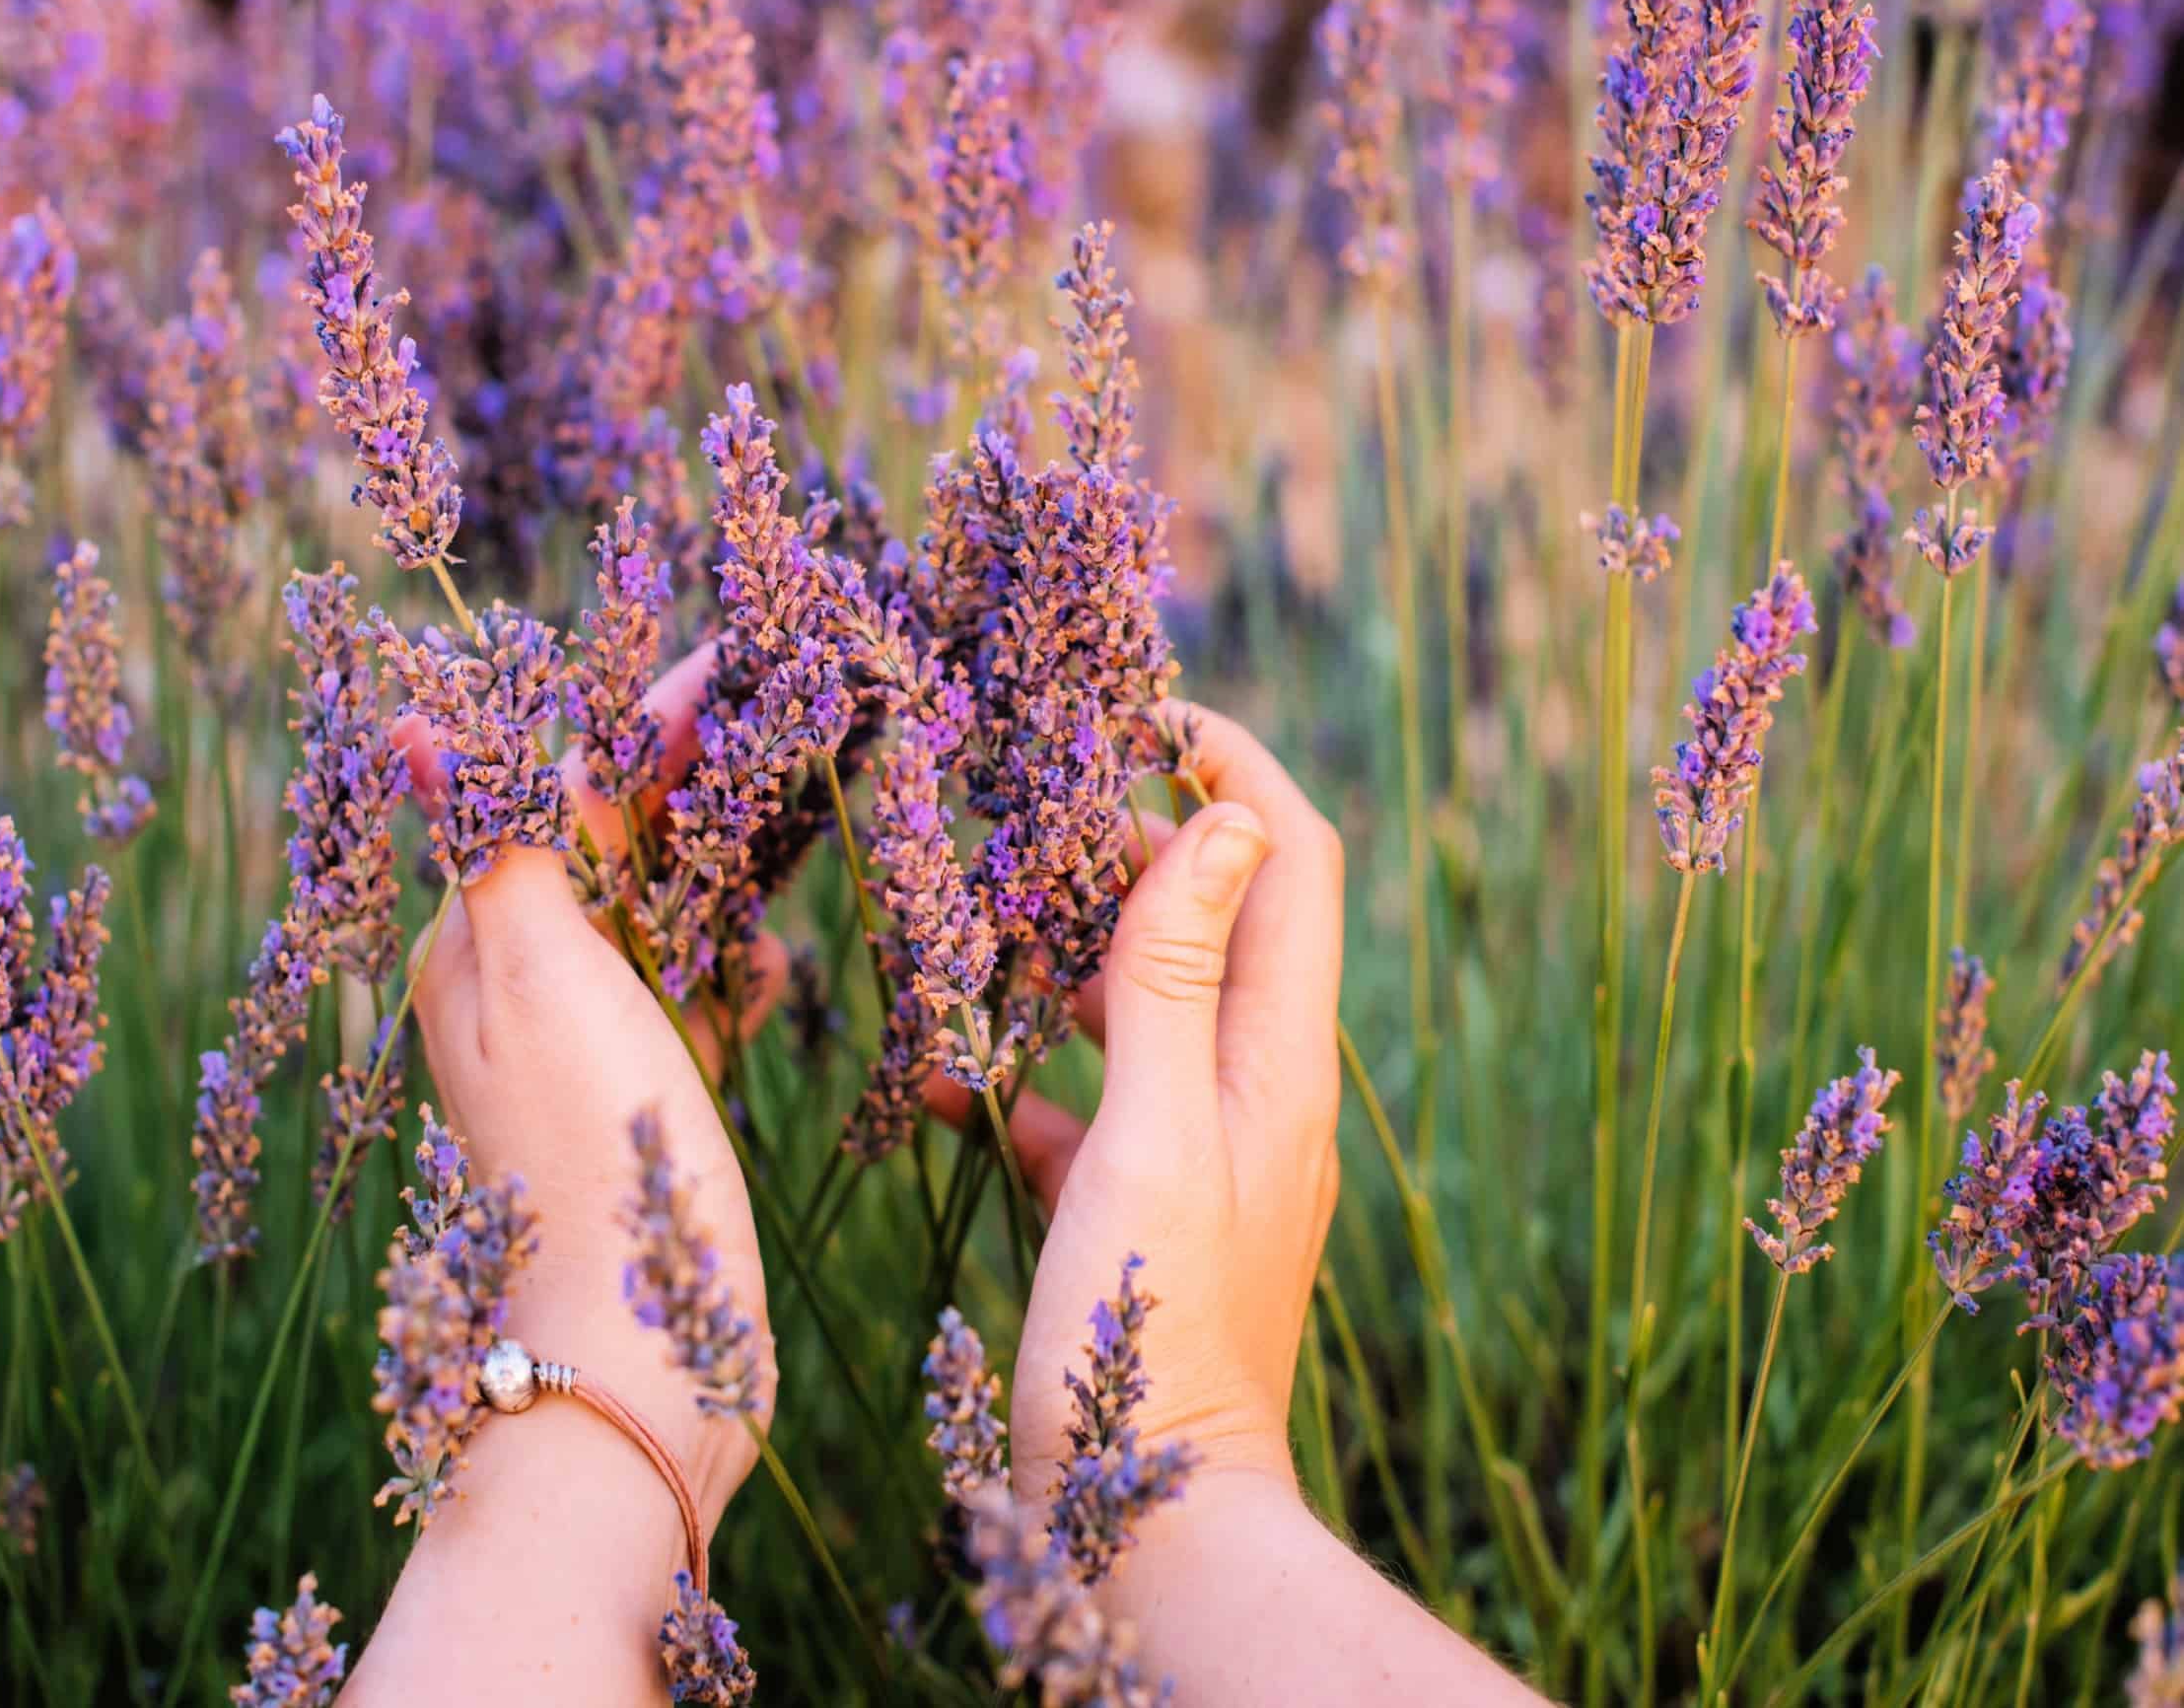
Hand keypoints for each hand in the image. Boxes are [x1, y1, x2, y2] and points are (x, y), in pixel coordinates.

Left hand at [394, 640, 781, 1522]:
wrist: (635, 1354)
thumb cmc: (588, 1149)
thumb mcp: (537, 977)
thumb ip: (492, 845)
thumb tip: (417, 721)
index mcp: (477, 939)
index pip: (561, 786)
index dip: (649, 721)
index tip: (742, 662)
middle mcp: (518, 983)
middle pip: (611, 842)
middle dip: (694, 781)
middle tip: (797, 717)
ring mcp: (583, 1048)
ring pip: (659, 915)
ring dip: (723, 869)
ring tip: (803, 826)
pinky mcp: (642, 1104)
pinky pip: (688, 1000)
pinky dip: (731, 972)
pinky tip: (770, 974)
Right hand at [929, 699, 1345, 1498]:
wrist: (1152, 1521)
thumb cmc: (1147, 1329)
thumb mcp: (1149, 1132)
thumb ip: (1172, 976)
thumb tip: (1217, 818)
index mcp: (1281, 1056)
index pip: (1292, 856)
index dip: (1232, 763)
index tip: (1138, 710)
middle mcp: (1260, 1088)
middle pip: (1216, 917)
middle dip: (1130, 846)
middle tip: (1026, 810)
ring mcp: (1204, 1149)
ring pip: (1144, 1004)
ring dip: (1068, 955)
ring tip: (973, 924)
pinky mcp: (1145, 1208)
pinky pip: (1091, 1104)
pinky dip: (1027, 1073)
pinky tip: (939, 1080)